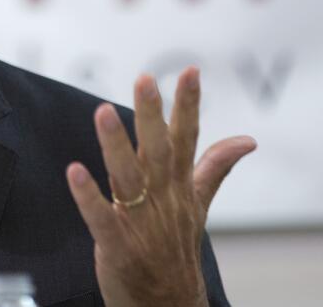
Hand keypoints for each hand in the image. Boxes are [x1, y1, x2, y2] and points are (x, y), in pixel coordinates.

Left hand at [65, 67, 255, 306]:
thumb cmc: (176, 251)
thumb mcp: (198, 206)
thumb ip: (215, 169)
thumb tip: (247, 140)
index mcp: (180, 188)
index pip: (188, 140)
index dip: (188, 105)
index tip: (190, 71)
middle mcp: (163, 201)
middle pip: (159, 152)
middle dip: (153, 115)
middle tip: (146, 78)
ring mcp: (141, 225)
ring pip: (129, 178)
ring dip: (116, 145)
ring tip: (103, 111)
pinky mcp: (118, 248)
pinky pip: (102, 219)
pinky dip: (89, 197)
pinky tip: (75, 171)